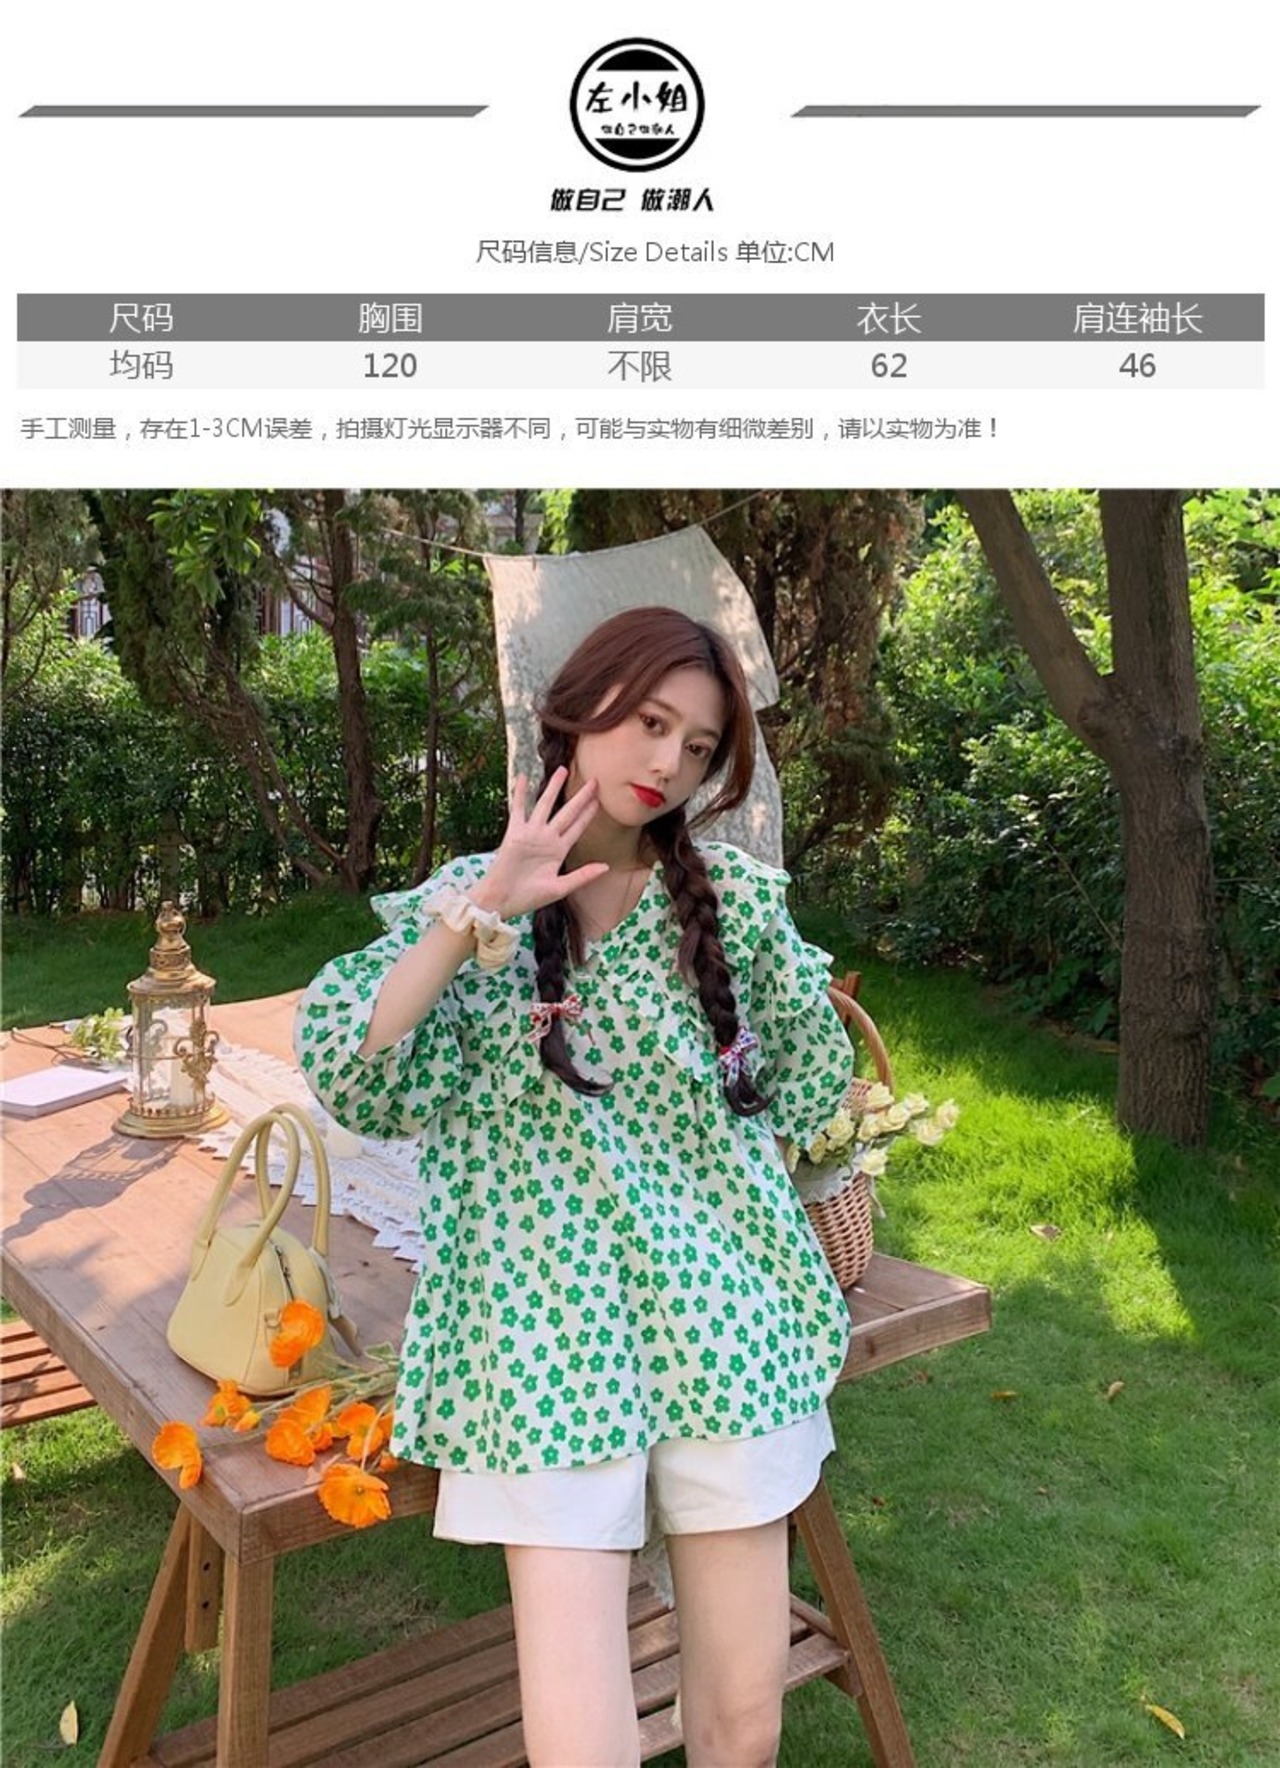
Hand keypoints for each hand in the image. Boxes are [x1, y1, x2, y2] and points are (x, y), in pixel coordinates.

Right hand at [472, 768, 607, 917]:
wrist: (502, 900)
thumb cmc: (528, 898)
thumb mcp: (559, 888)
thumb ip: (582, 876)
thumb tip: (605, 867)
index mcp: (558, 851)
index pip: (577, 828)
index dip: (589, 814)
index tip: (600, 800)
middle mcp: (547, 839)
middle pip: (567, 812)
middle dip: (580, 797)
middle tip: (594, 781)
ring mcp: (531, 834)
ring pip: (545, 805)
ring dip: (553, 788)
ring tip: (562, 770)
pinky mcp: (514, 833)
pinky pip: (518, 809)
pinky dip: (520, 793)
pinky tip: (523, 778)